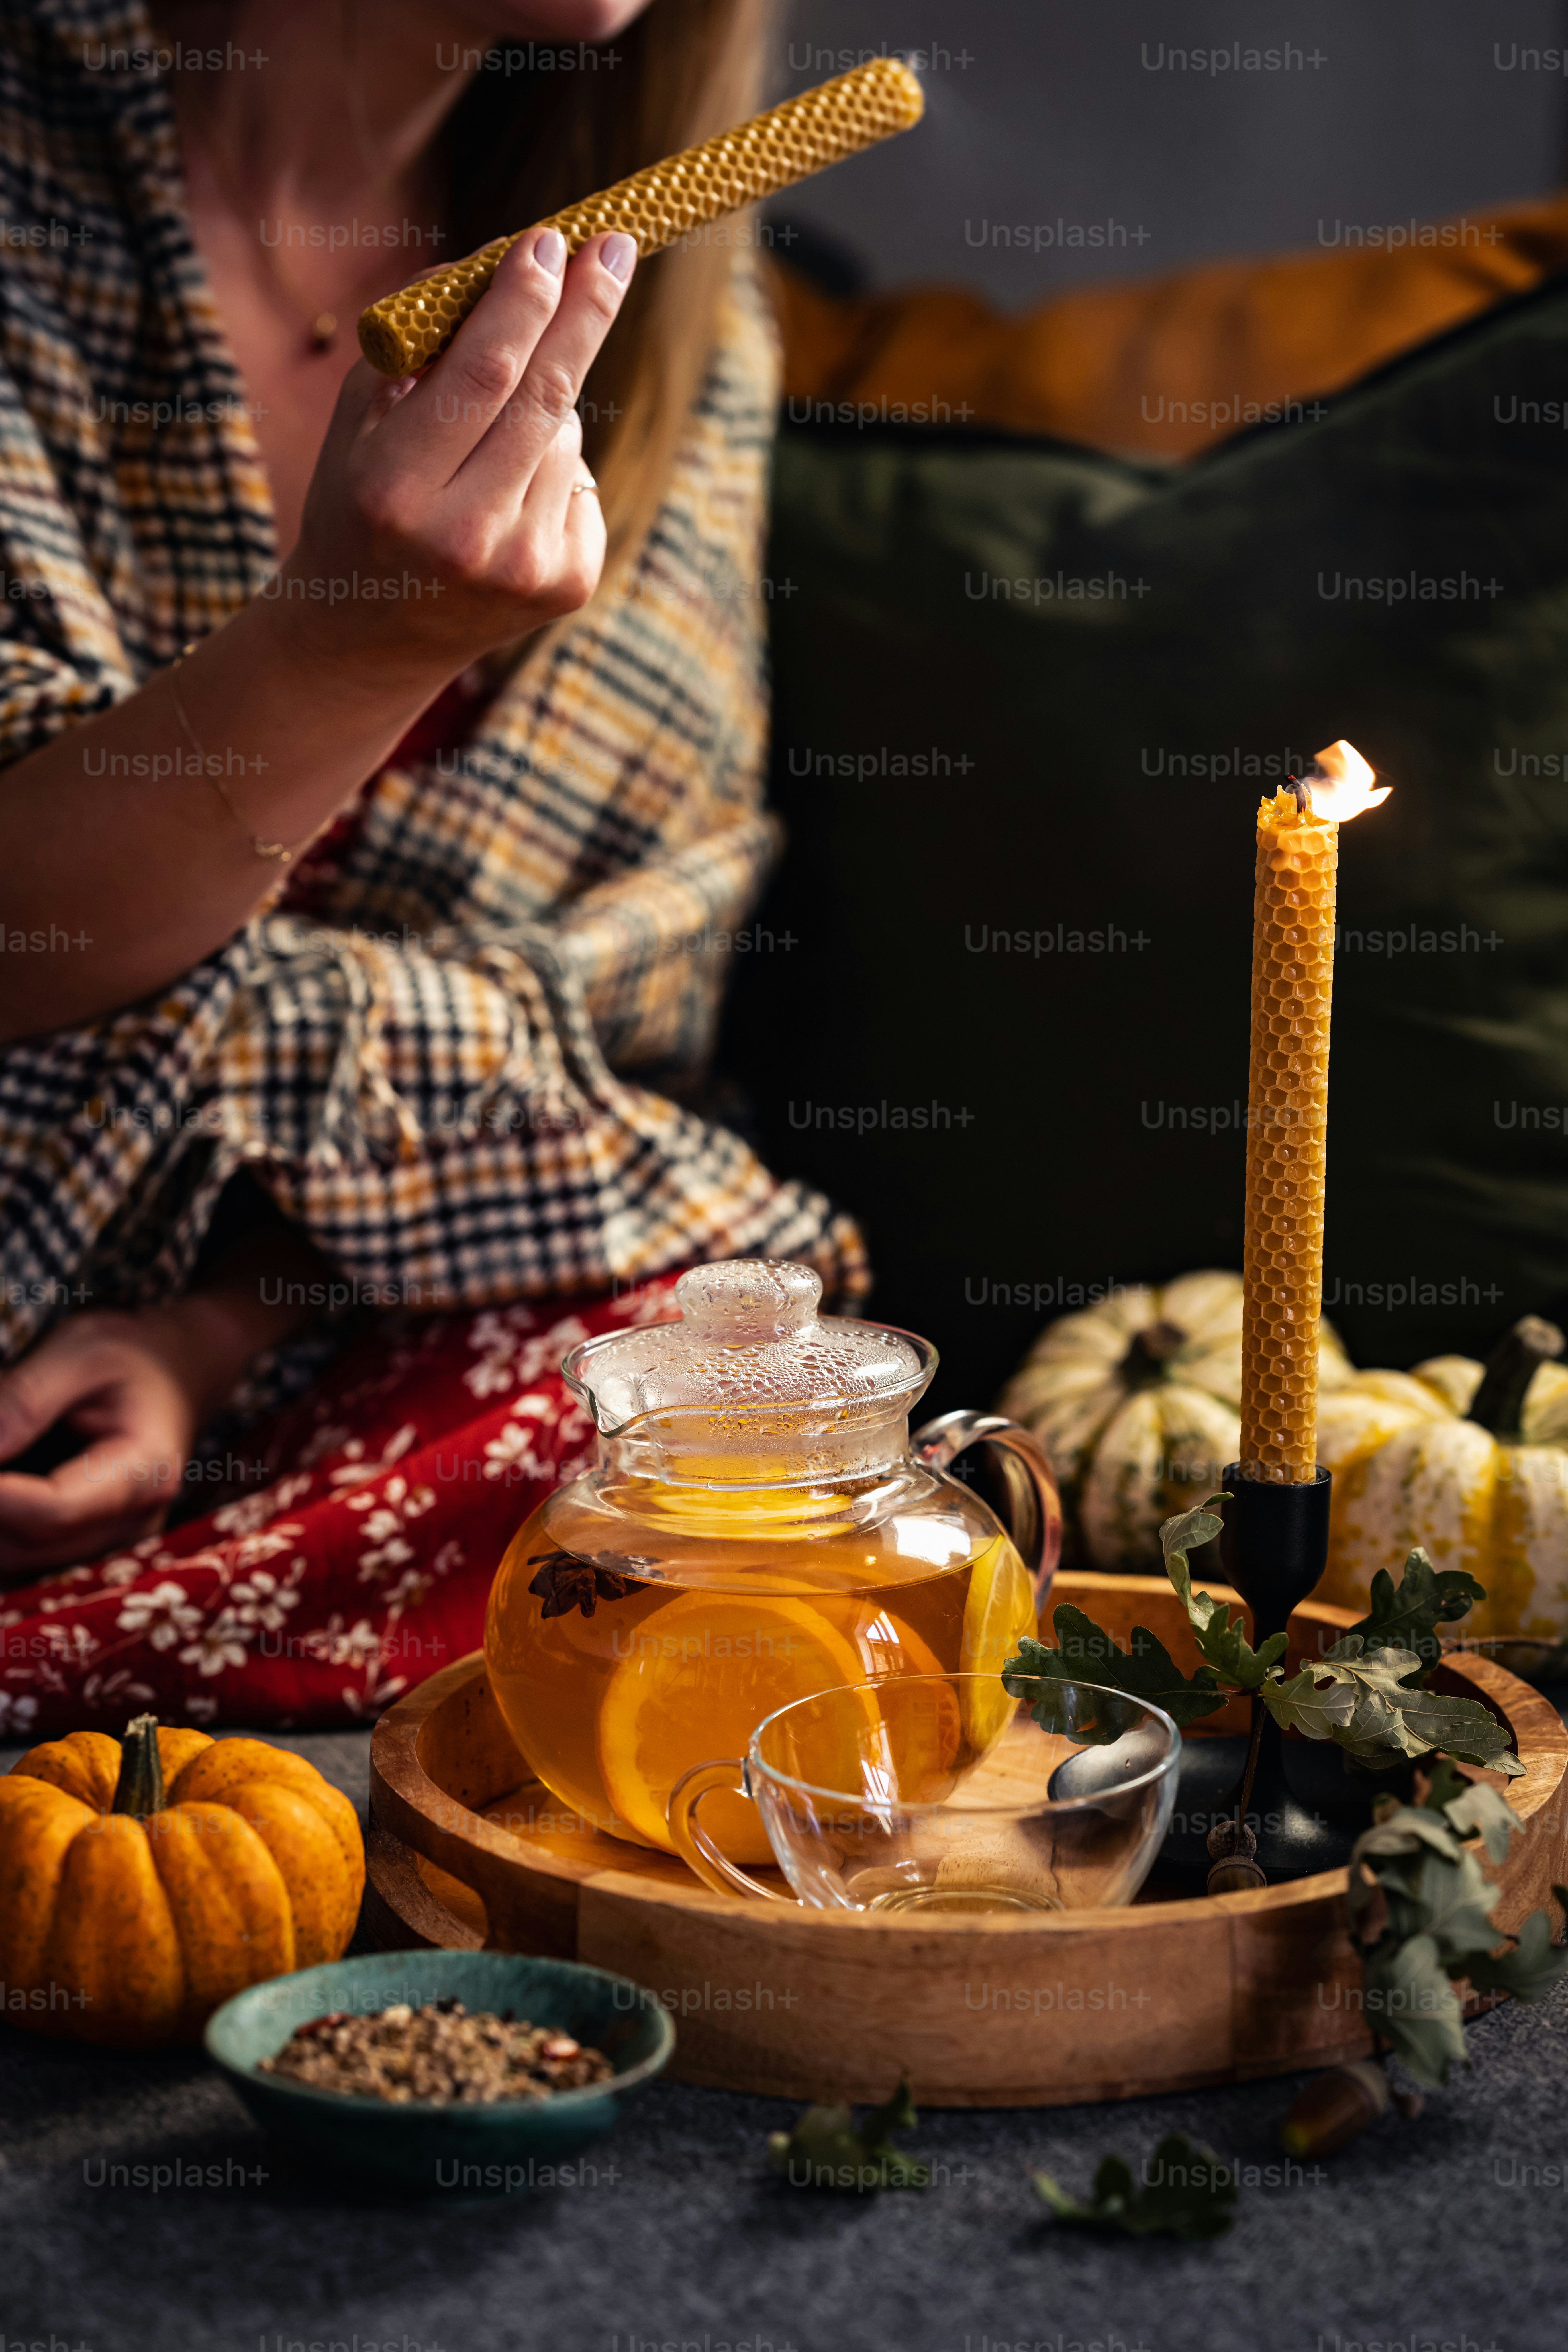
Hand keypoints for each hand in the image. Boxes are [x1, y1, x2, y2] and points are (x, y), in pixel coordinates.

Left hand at [0, 1304, 244, 1577]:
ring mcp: (118, 1543)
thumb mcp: (82, 1349)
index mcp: (144, 1470)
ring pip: (21, 1562)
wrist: (180, 1374)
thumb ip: (28, 1397)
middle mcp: (136, 1522)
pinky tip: (5, 1484)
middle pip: (29, 1545)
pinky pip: (29, 1559)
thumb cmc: (133, 1355)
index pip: (54, 1509)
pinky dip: (2, 1528)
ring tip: (1, 1461)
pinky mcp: (98, 1548)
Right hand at [271, 227, 636, 686]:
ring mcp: (523, 568)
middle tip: (610, 246)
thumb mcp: (360, 420)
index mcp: (396, 490)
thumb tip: (508, 261)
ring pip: (567, 434)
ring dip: (547, 406)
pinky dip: (555, 465)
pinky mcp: (568, 585)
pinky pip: (581, 482)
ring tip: (492, 441)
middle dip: (582, 311)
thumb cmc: (360, 503)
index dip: (525, 302)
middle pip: (546, 397)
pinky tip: (511, 497)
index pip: (483, 374)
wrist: (370, 637)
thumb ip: (421, 343)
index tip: (551, 241)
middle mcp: (464, 536)